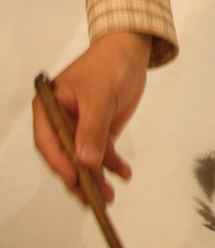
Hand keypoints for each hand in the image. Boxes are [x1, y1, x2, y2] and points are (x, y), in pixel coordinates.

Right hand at [32, 31, 151, 205]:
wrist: (131, 49)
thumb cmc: (109, 65)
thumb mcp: (100, 97)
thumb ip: (92, 130)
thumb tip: (85, 162)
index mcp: (50, 107)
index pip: (49, 141)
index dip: (60, 162)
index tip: (74, 178)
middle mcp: (61, 120)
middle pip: (65, 156)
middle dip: (79, 177)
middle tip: (94, 198)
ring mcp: (81, 127)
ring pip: (84, 159)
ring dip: (96, 177)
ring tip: (110, 196)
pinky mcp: (100, 130)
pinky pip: (102, 153)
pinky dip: (112, 165)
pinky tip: (123, 174)